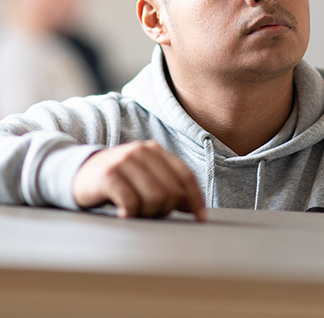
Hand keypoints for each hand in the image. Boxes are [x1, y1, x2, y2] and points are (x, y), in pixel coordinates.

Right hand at [72, 140, 204, 219]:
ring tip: (136, 212)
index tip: (201, 218)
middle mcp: (142, 151)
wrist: (77, 174)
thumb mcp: (145, 179)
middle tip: (150, 214)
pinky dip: (130, 214)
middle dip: (165, 209)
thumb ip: (169, 189)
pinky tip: (123, 214)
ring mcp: (125, 161)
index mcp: (155, 150)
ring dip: (148, 213)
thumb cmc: (117, 181)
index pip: (185, 175)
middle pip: (171, 190)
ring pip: (155, 197)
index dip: (196, 198)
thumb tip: (196, 207)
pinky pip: (132, 202)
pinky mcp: (108, 175)